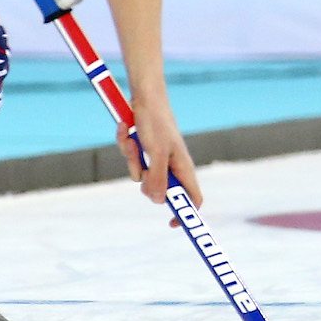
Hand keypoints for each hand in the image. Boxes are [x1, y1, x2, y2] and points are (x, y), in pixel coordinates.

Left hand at [120, 96, 203, 227]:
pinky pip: (132, 161)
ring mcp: (157, 159)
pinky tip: (126, 131)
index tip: (171, 224)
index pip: (193, 199)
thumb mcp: (156, 153)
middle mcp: (172, 166)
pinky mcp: (144, 151)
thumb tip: (157, 201)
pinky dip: (127, 147)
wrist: (144, 96)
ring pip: (140, 176)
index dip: (186, 214)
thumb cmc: (155, 122)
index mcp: (183, 167)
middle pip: (159, 191)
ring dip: (132, 159)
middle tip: (143, 168)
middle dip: (145, 181)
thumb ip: (157, 179)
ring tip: (133, 139)